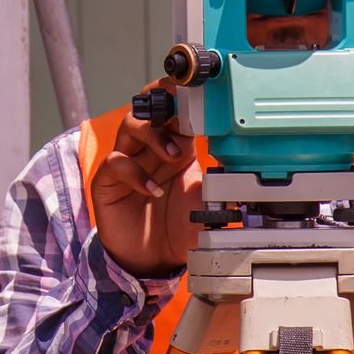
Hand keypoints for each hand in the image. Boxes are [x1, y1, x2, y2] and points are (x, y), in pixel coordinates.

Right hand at [88, 79, 203, 277]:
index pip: (176, 109)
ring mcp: (128, 162)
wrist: (157, 260)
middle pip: (149, 105)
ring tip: (172, 156)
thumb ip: (221, 179)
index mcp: (176, 145)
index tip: (201, 93)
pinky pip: (115, 162)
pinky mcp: (108, 182)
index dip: (185, 97)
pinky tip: (151, 188)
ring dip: (153, 134)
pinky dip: (133, 171)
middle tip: (182, 111)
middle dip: (163, 99)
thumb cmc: (181, 227)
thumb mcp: (208, 200)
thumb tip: (245, 163)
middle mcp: (150, 148)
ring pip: (130, 125)